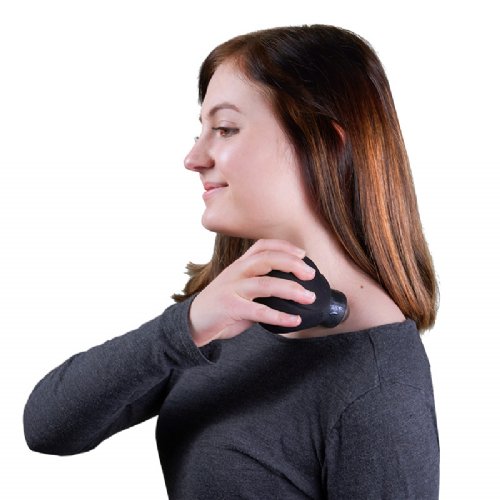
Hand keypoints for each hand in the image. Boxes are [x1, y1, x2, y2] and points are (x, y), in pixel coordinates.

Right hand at [188, 239, 315, 346]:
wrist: (193, 322)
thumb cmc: (222, 305)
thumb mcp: (239, 287)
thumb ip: (260, 285)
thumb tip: (292, 290)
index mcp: (239, 265)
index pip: (262, 246)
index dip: (284, 246)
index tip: (303, 254)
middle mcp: (236, 272)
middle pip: (267, 259)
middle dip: (292, 264)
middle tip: (311, 274)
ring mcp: (232, 289)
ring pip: (266, 284)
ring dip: (291, 290)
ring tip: (309, 297)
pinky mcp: (230, 308)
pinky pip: (259, 311)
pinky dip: (280, 316)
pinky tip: (294, 320)